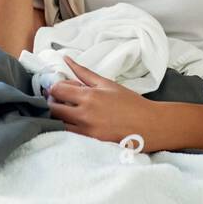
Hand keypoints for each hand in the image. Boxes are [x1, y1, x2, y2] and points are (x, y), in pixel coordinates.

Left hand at [46, 55, 160, 149]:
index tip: (59, 88)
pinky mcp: (90, 143)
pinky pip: (69, 135)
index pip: (57, 90)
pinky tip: (74, 124)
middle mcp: (85, 114)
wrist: (149, 125)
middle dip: (53, 103)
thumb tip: (66, 60)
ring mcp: (87, 131)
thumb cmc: (130, 102)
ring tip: (67, 113)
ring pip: (58, 124)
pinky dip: (67, 129)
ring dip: (58, 117)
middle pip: (53, 108)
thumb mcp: (107, 84)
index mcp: (89, 96)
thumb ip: (83, 73)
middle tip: (60, 101)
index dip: (54, 88)